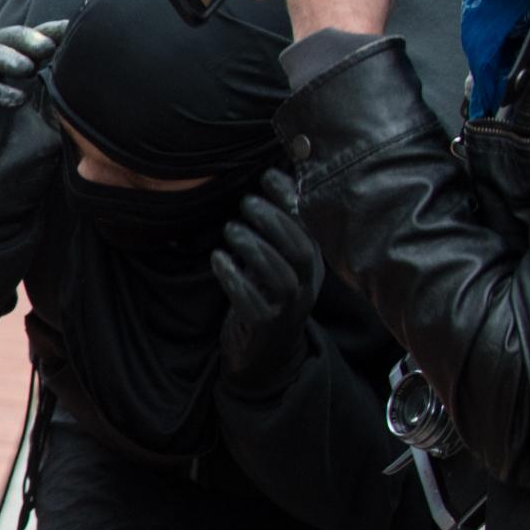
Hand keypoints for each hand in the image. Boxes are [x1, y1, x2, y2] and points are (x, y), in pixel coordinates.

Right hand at [0, 21, 68, 228]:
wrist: (1, 202)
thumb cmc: (30, 162)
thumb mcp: (55, 125)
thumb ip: (62, 96)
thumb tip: (86, 66)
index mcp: (15, 78)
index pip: (25, 43)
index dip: (45, 31)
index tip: (69, 28)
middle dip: (20, 37)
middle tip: (46, 45)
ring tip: (26, 66)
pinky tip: (14, 100)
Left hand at [211, 169, 320, 387]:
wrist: (262, 354)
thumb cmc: (264, 294)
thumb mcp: (274, 259)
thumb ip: (274, 227)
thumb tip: (271, 176)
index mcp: (311, 266)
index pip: (310, 230)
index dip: (292, 202)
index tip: (268, 176)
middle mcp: (307, 287)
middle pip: (302, 253)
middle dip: (274, 223)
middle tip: (246, 203)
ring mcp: (289, 310)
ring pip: (281, 278)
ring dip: (254, 249)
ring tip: (230, 229)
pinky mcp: (266, 328)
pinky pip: (254, 304)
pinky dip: (235, 279)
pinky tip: (218, 259)